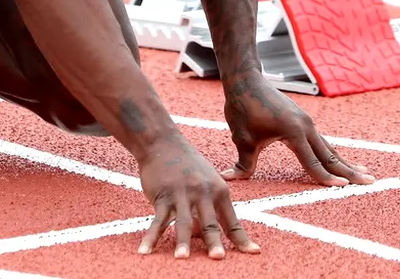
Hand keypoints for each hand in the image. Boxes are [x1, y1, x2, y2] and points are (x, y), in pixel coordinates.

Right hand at [137, 133, 261, 259]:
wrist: (163, 142)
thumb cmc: (188, 164)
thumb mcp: (206, 181)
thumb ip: (208, 208)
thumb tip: (200, 235)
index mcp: (219, 191)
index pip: (232, 221)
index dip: (242, 238)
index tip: (254, 252)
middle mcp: (202, 193)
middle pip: (209, 223)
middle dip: (213, 242)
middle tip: (218, 258)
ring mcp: (181, 195)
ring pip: (182, 223)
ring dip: (182, 241)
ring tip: (182, 258)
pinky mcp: (162, 196)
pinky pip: (157, 221)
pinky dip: (151, 237)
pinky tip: (145, 250)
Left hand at [222, 74, 374, 185]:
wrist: (245, 80)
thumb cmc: (242, 108)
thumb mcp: (241, 138)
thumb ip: (243, 162)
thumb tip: (229, 179)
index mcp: (293, 132)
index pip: (312, 161)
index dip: (326, 178)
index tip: (343, 188)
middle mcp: (305, 127)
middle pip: (330, 154)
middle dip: (349, 170)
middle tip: (370, 182)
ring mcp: (307, 122)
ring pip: (329, 147)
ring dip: (346, 161)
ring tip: (364, 173)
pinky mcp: (304, 120)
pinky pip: (322, 141)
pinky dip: (333, 152)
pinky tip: (341, 160)